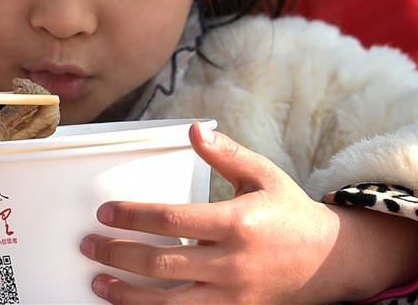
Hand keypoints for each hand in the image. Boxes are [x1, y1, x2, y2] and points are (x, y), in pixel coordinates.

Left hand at [79, 123, 396, 303]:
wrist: (329, 261)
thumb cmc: (289, 213)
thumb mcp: (262, 175)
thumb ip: (226, 153)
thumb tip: (194, 130)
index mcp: (237, 222)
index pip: (171, 220)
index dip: (133, 217)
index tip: (105, 214)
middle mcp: (232, 262)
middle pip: (161, 264)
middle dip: (118, 254)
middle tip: (88, 246)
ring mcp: (233, 295)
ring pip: (169, 302)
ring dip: (128, 294)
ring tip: (98, 282)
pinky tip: (132, 304)